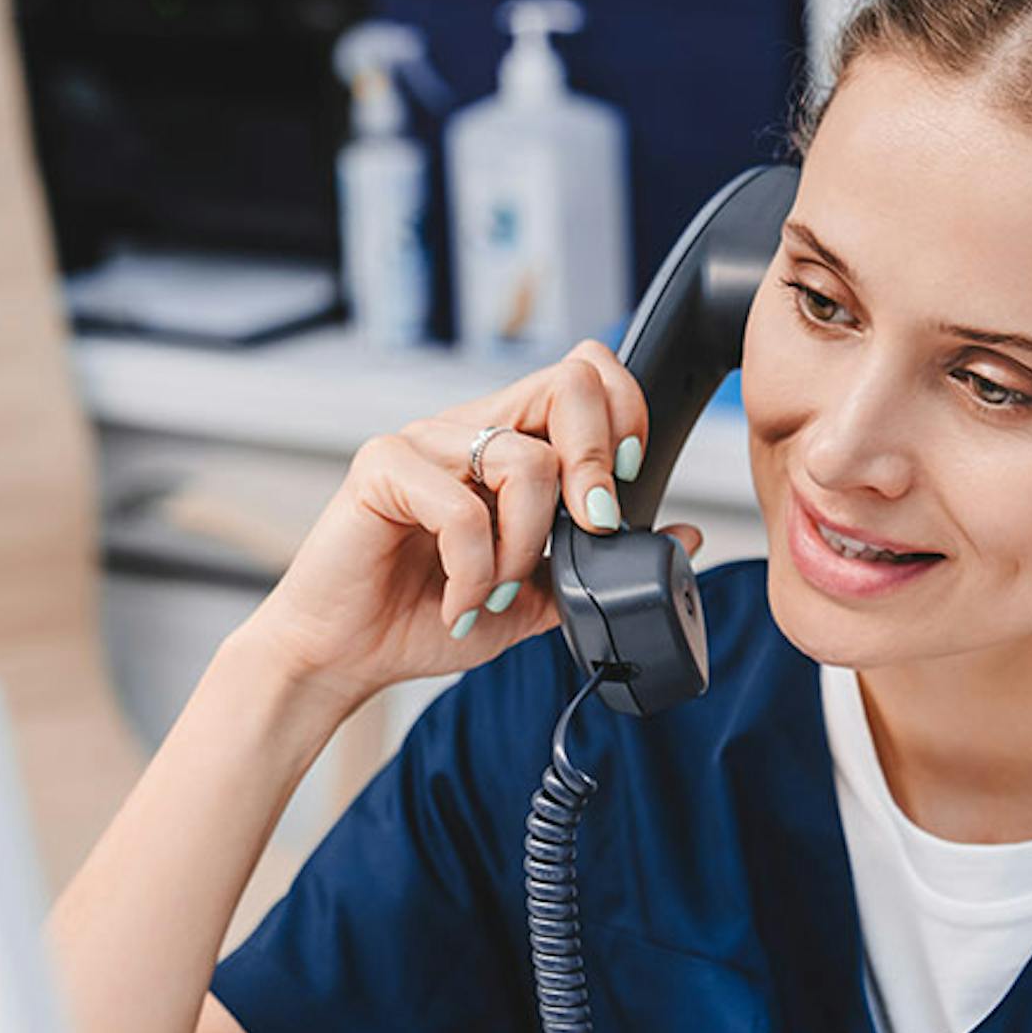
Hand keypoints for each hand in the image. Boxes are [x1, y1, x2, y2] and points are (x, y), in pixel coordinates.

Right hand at [242, 339, 704, 706]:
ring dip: (524, 548)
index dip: (623, 416)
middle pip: (569, 381)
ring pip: (525, 461)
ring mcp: (424, 441)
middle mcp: (469, 427)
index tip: (623, 489)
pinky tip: (458, 603)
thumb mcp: (536, 599)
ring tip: (493, 593)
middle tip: (588, 530)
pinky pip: (461, 508)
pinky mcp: (381, 467)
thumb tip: (685, 536)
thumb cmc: (427, 616)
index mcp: (508, 442)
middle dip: (597, 461)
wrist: (346, 656)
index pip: (585, 376)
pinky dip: (473, 571)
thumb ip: (604, 565)